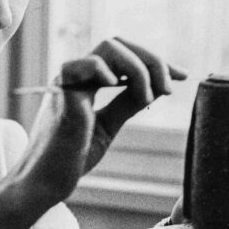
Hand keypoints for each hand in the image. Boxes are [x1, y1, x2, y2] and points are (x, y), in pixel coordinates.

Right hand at [6, 37, 186, 212]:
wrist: (46, 184)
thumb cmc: (71, 158)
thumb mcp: (108, 126)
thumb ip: (126, 103)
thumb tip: (155, 87)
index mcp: (86, 81)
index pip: (123, 55)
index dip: (155, 61)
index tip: (182, 75)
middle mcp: (76, 75)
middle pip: (118, 43)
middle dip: (152, 59)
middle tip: (170, 86)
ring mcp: (67, 82)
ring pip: (108, 47)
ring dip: (138, 68)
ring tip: (148, 97)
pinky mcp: (62, 96)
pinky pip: (83, 65)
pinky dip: (107, 71)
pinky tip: (119, 89)